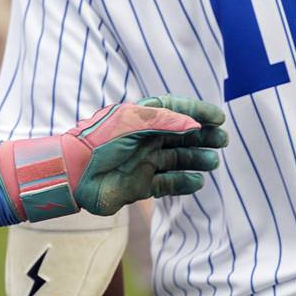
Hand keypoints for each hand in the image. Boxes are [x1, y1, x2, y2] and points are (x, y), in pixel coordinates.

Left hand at [0, 95, 226, 220]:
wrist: (74, 174)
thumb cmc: (100, 142)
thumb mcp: (133, 123)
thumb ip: (165, 121)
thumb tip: (194, 124)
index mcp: (140, 119)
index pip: (175, 110)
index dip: (198, 112)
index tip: (218, 118)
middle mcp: (143, 140)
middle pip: (181, 136)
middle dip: (203, 137)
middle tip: (222, 140)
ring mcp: (143, 162)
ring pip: (177, 159)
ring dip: (197, 159)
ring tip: (212, 162)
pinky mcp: (140, 185)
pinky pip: (168, 183)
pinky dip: (184, 182)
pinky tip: (197, 181)